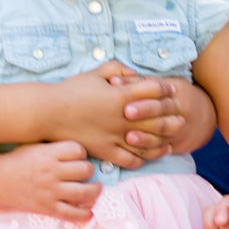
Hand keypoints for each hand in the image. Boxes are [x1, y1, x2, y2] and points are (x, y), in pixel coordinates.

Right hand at [0, 140, 99, 219]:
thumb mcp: (35, 146)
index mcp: (48, 154)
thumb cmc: (19, 161)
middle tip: (86, 172)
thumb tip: (82, 150)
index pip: (78, 150)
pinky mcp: (48, 208)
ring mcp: (50, 192)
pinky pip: (72, 214)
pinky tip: (87, 209)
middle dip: (88, 170)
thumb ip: (56, 147)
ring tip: (94, 188)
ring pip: (84, 192)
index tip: (78, 156)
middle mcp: (51, 172)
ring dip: (94, 190)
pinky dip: (84, 213)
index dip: (81, 152)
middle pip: (84, 169)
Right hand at [54, 64, 188, 167]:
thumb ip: (117, 69)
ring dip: (163, 141)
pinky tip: (149, 154)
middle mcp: (122, 118)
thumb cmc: (71, 90)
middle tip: (180, 116)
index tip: (169, 89)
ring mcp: (115, 136)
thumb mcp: (95, 73)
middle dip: (172, 116)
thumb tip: (134, 74)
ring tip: (170, 139)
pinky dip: (144, 157)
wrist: (48, 113)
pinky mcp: (106, 151)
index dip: (166, 88)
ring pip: (149, 142)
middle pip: (159, 118)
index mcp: (121, 95)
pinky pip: (131, 159)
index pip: (155, 89)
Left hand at [116, 62, 207, 158]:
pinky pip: (163, 150)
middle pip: (163, 110)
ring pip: (164, 133)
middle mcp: (179, 110)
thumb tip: (113, 82)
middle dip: (145, 111)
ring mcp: (179, 129)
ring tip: (129, 137)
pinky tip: (136, 153)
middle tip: (126, 113)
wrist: (205, 117)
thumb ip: (137, 83)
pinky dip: (151, 152)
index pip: (159, 90)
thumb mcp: (163, 85)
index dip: (142, 92)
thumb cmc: (174, 96)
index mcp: (175, 91)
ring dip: (146, 137)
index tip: (124, 92)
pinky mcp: (176, 145)